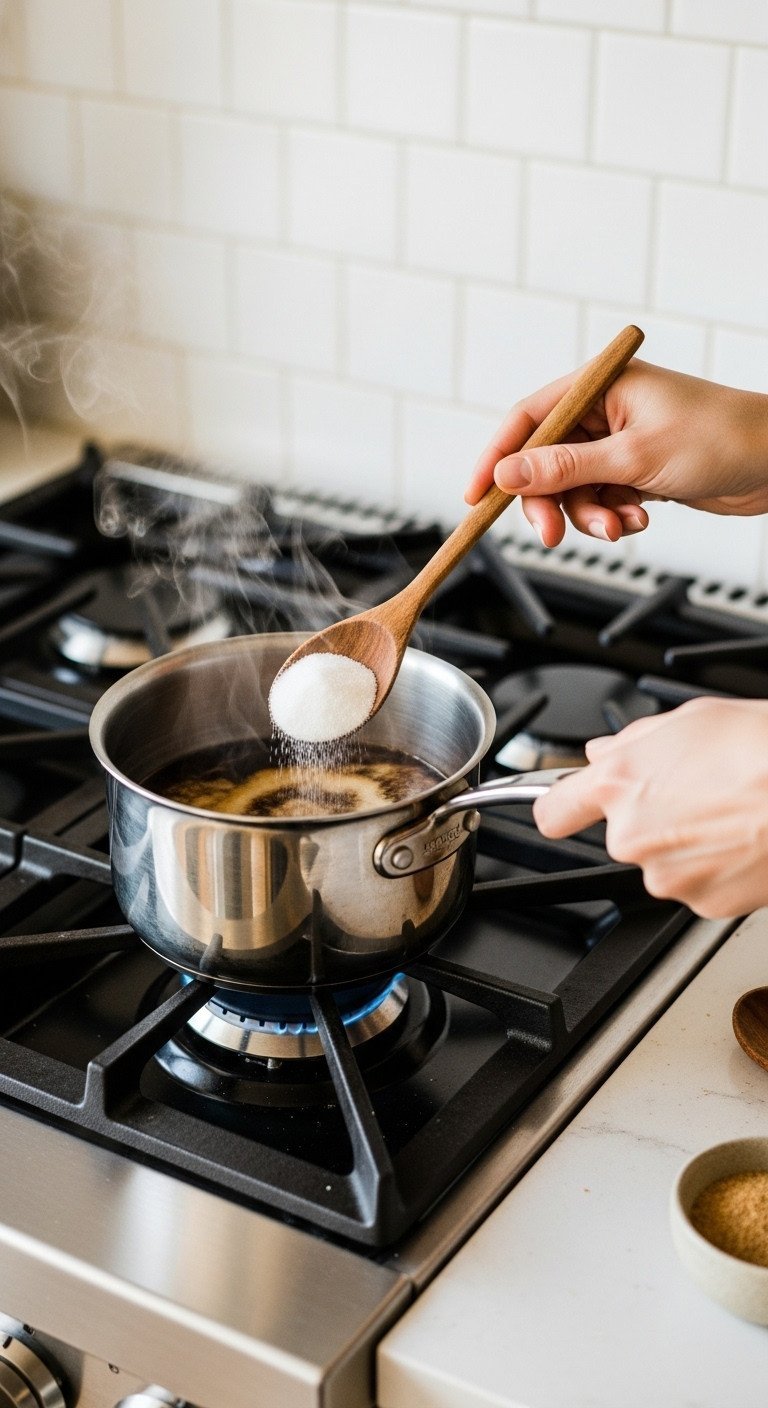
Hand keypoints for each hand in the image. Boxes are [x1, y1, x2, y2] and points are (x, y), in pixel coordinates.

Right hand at [465, 359, 767, 547]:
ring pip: (574, 488)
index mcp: (599, 386)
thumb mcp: (632, 458)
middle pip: (545, 461)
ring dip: (589, 515)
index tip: (476, 495)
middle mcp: (604, 410)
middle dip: (550, 502)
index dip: (497, 457)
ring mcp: (620, 442)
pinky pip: (601, 498)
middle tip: (553, 535)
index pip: (528, 418)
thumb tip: (507, 474)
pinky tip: (639, 518)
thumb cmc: (719, 438)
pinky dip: (613, 516)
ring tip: (619, 527)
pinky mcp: (635, 470)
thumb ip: (564, 469)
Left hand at [532, 698, 767, 918]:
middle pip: (622, 834)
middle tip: (695, 792)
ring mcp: (667, 875)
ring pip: (662, 861)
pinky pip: (697, 883)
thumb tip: (605, 751)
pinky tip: (740, 838)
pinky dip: (715, 867)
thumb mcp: (689, 719)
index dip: (563, 805)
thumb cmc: (760, 749)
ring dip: (686, 843)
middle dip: (650, 816)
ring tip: (728, 812)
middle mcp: (632, 836)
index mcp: (619, 784)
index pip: (553, 810)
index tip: (567, 806)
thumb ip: (632, 740)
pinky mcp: (702, 902)